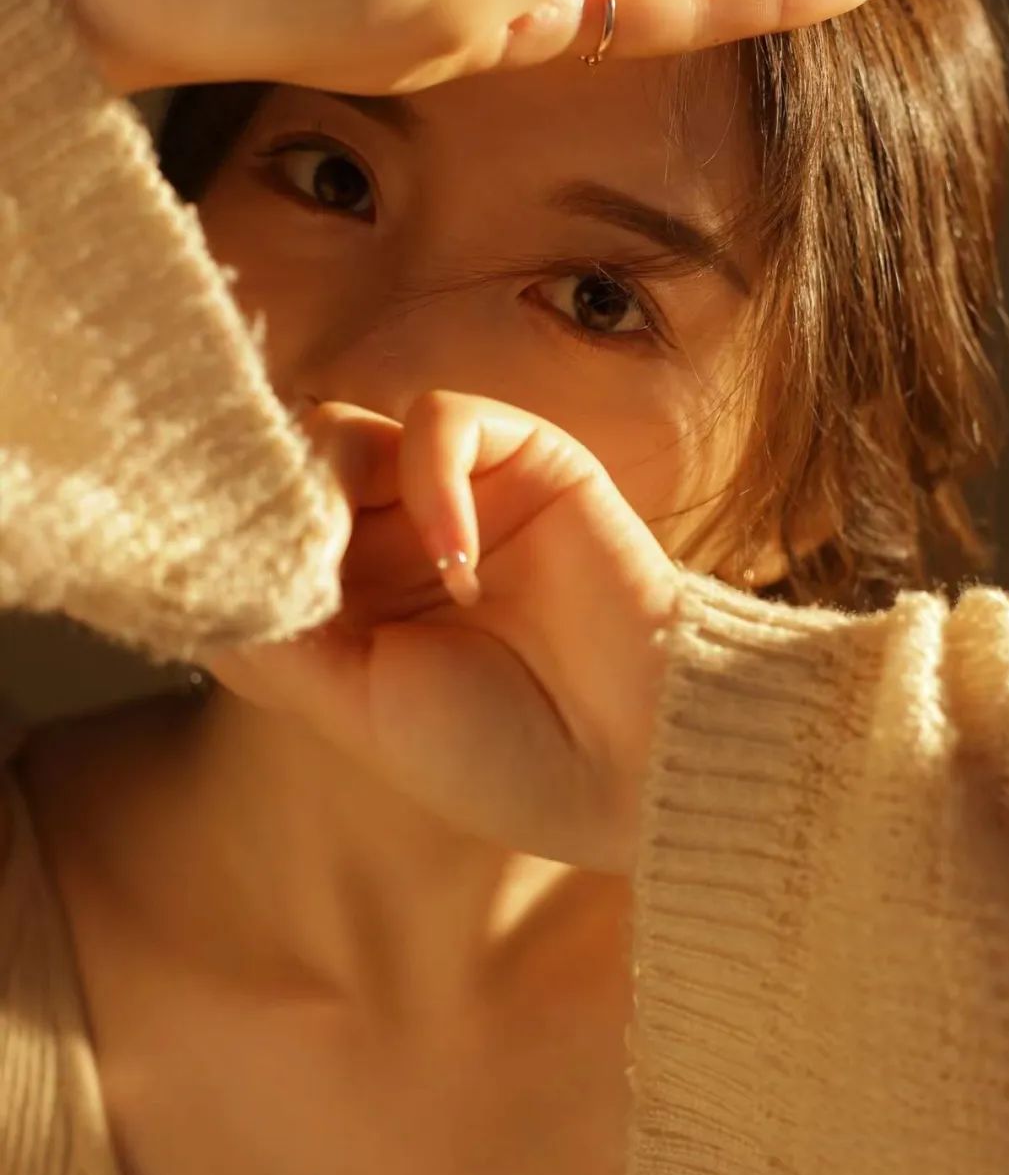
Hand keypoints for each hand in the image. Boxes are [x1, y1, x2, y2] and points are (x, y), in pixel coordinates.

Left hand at [201, 392, 680, 874]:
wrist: (641, 757)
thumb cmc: (503, 754)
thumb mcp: (355, 709)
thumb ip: (272, 638)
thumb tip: (202, 570)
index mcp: (352, 604)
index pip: (262, 530)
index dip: (234, 533)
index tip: (218, 557)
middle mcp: (393, 541)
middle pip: (289, 469)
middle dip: (278, 507)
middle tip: (301, 563)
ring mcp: (457, 495)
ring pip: (345, 429)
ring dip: (338, 486)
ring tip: (377, 569)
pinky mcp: (524, 458)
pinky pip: (442, 417)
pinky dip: (430, 472)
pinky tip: (455, 556)